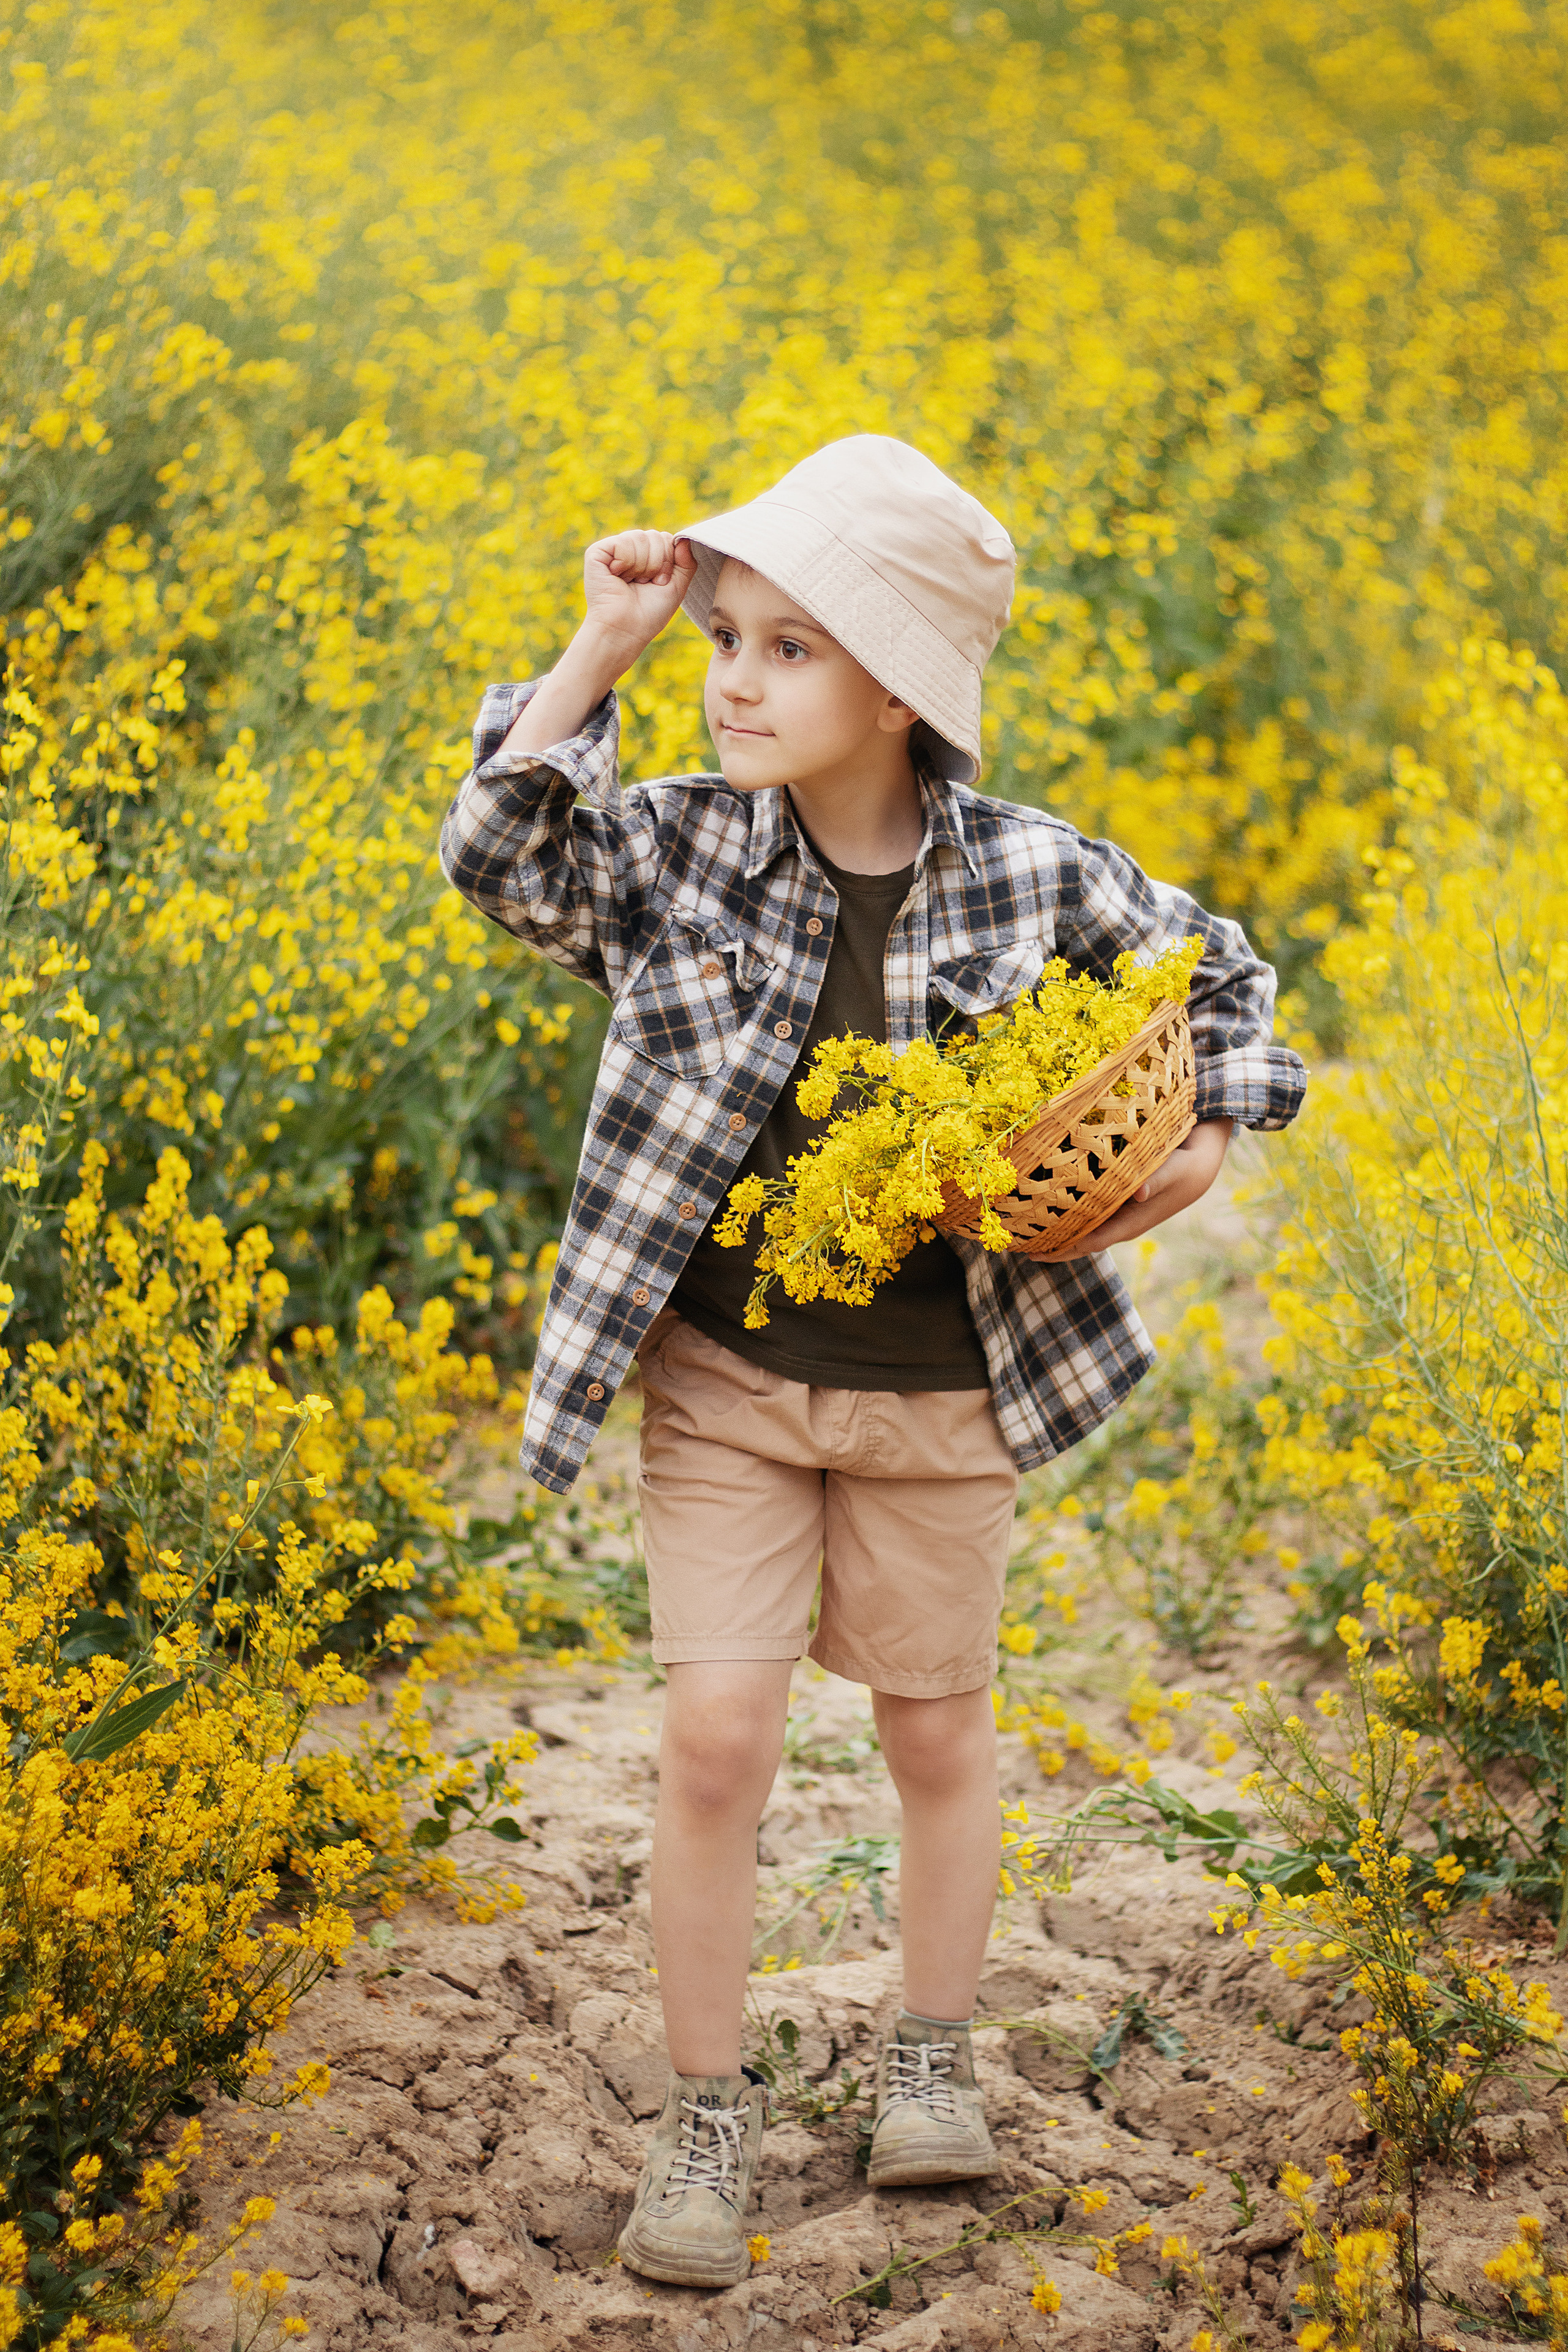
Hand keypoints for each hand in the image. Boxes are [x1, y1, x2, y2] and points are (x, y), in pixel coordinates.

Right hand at [582, 530, 698, 663]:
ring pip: (640, 537)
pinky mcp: (597, 552)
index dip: (668, 561)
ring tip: (631, 582)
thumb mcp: (676, 587)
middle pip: (655, 535)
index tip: (659, 583)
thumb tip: (684, 539)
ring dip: (642, 566)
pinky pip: (622, 541)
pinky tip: (617, 576)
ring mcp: (613, 550)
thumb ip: (686, 562)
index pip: (665, 538)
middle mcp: (630, 549)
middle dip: (657, 563)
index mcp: (646, 556)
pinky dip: (626, 562)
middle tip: (645, 584)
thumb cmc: (649, 613)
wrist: (625, 630)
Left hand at [1035, 1117, 1233, 1260]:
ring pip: (1082, 1231)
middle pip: (1080, 1242)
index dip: (1062, 1248)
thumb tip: (1137, 1193)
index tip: (1034, 1251)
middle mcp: (1121, 1224)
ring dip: (1057, 1233)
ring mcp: (1118, 1217)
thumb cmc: (1184, 1168)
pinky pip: (1088, 1217)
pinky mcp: (1118, 1205)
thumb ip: (1154, 1180)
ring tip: (1026, 1231)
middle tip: (1018, 1246)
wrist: (1200, 1166)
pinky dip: (1068, 1218)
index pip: (1089, 1242)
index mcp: (1130, 1222)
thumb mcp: (1173, 1170)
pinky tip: (1049, 1210)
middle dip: (1052, 1246)